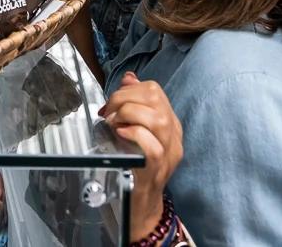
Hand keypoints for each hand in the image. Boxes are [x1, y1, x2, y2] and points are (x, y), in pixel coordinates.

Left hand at [100, 72, 183, 239]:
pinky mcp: (156, 170)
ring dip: (128, 114)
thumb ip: (136, 104)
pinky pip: (152, 146)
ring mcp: (168, 154)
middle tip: (108, 112)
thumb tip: (129, 77)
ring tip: (113, 123)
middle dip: (124, 98)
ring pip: (156, 119)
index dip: (128, 90)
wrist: (142, 204)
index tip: (112, 103)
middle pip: (155, 100)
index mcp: (170, 124)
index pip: (154, 91)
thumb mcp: (138, 130)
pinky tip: (120, 134)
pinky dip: (134, 135)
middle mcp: (173, 137)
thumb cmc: (136, 165)